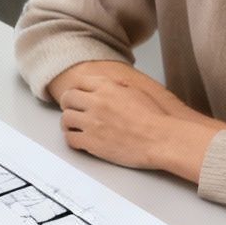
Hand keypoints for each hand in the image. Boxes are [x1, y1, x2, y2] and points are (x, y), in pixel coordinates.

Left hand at [48, 61, 211, 126]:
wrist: (161, 140)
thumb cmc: (155, 119)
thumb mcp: (138, 93)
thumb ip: (120, 86)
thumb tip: (114, 84)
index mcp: (107, 87)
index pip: (79, 82)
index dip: (77, 90)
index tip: (76, 97)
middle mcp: (97, 102)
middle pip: (67, 98)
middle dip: (69, 105)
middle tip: (72, 111)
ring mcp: (92, 122)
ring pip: (65, 119)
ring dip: (69, 124)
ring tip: (74, 128)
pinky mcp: (91, 142)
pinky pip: (70, 139)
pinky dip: (73, 140)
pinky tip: (80, 141)